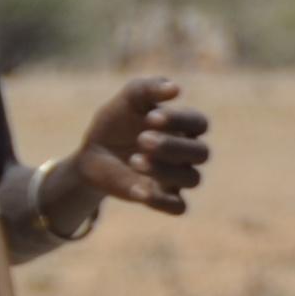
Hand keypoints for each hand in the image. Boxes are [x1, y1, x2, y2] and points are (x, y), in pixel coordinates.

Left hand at [71, 75, 211, 215]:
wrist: (93, 152)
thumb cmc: (116, 122)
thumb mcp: (127, 99)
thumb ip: (148, 89)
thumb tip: (175, 89)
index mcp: (184, 127)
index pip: (199, 124)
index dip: (180, 121)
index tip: (151, 117)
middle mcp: (186, 153)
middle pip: (201, 153)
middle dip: (173, 147)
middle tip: (142, 139)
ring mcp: (176, 178)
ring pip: (192, 179)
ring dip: (165, 170)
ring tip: (134, 160)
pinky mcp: (163, 198)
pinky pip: (178, 207)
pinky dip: (160, 200)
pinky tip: (136, 189)